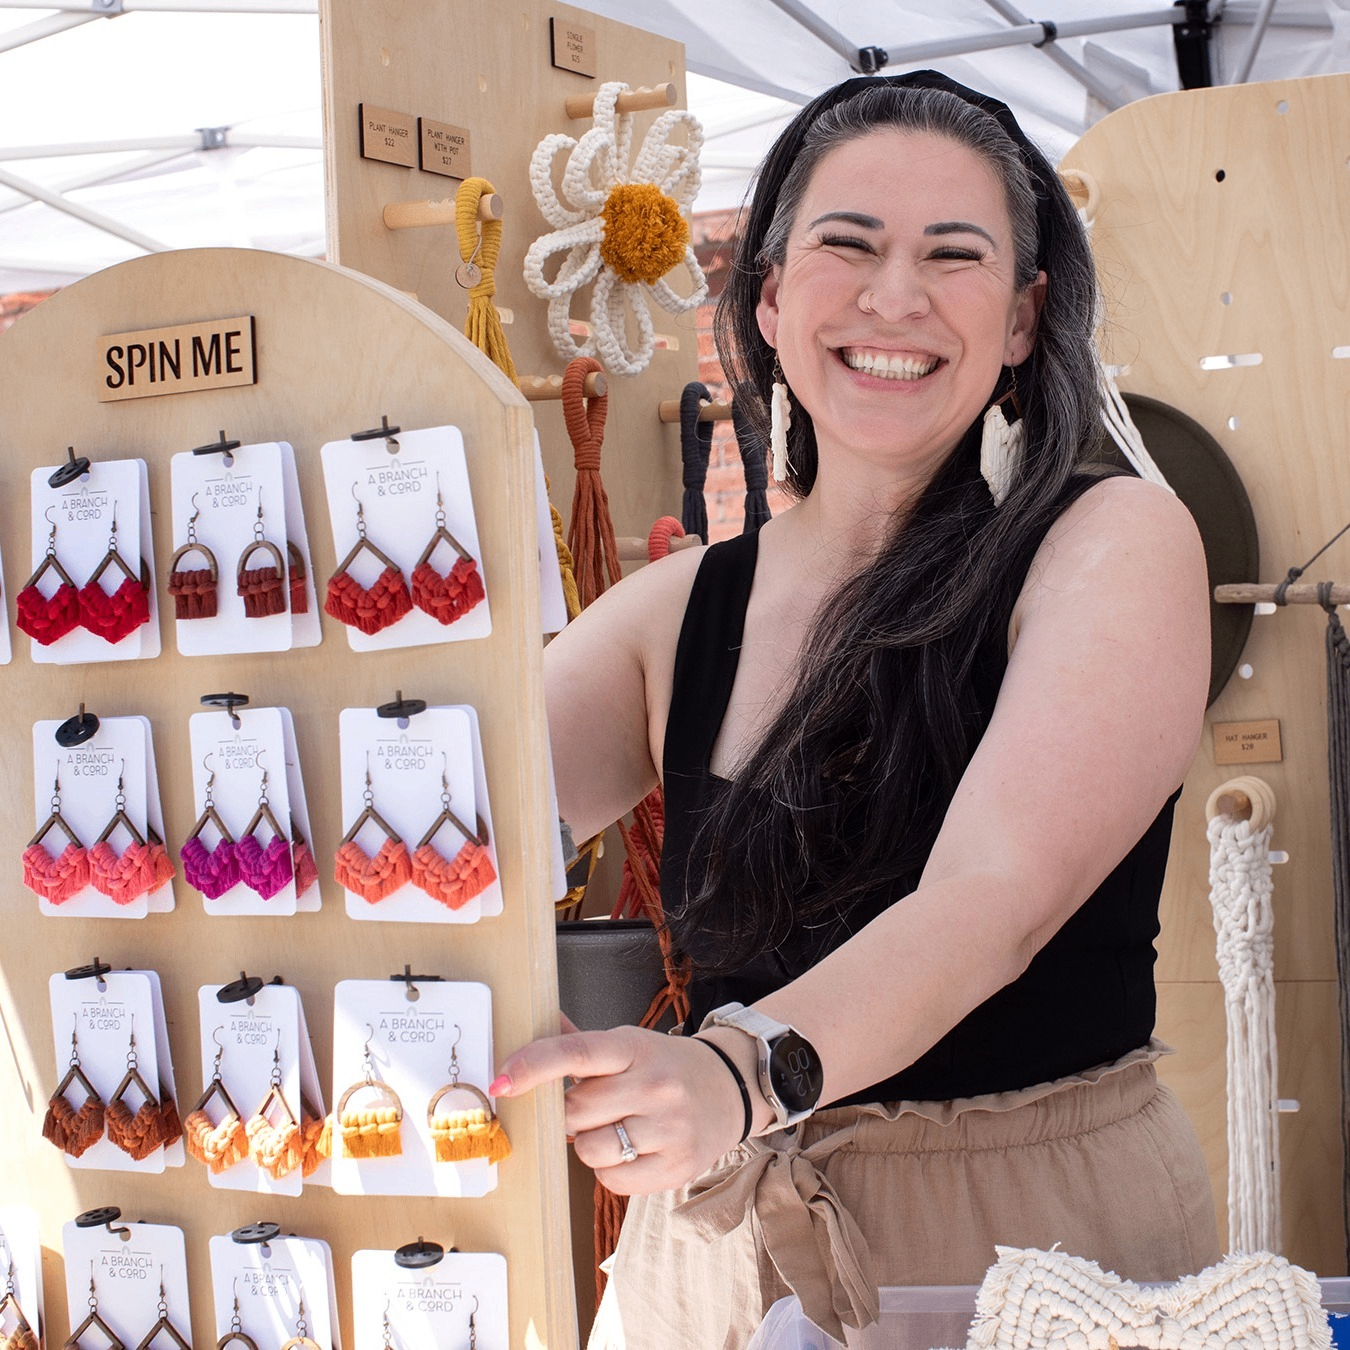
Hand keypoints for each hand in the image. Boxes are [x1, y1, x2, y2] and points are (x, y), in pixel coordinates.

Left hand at [491, 1020, 747, 1194]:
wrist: (729, 1088)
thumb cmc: (665, 1067)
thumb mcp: (629, 1043)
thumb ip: (579, 1042)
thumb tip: (532, 1017)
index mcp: (635, 1047)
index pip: (576, 1052)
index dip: (534, 1065)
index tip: (501, 1080)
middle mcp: (655, 1084)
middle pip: (576, 1110)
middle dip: (571, 1114)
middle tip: (592, 1107)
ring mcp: (669, 1128)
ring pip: (589, 1149)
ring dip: (588, 1143)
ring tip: (615, 1128)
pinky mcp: (676, 1167)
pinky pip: (611, 1179)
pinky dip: (609, 1169)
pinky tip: (631, 1149)